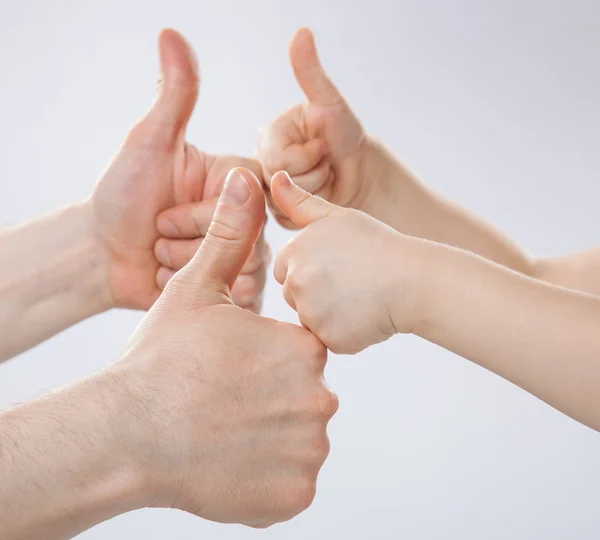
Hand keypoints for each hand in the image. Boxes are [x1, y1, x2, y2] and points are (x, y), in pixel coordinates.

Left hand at [91, 29, 267, 310]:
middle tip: (158, 234)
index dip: (202, 213)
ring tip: (161, 258)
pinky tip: (169, 282)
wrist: (103, 255)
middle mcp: (246, 217)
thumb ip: (175, 96)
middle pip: (244, 241)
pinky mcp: (234, 288)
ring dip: (184, 269)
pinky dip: (190, 292)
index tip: (165, 209)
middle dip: (186, 243)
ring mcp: (241, 254)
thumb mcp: (149, 144)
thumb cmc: (122, 196)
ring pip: (237, 271)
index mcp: (235, 181)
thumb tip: (172, 33)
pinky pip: (230, 298)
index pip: (249, 199)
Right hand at [112, 168, 337, 526]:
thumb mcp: (195, 291)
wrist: (126, 434)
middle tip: (223, 399)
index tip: (234, 368)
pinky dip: (267, 476)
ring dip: (269, 437)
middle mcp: (317, 398)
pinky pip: (290, 482)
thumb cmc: (160, 359)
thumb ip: (230, 238)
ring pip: (300, 439)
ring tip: (224, 429)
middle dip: (271, 398)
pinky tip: (230, 461)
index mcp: (302, 348)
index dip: (267, 358)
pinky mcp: (292, 497)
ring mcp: (307, 452)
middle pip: (304, 396)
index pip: (303, 351)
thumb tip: (245, 180)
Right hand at [257, 28, 383, 228]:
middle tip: (325, 163)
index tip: (323, 148)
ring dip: (314, 191)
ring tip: (324, 177)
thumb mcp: (331, 104)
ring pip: (284, 201)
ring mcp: (270, 187)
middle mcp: (264, 160)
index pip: (276, 156)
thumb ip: (311, 74)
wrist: (361, 175)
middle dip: (311, 174)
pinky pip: (289, 216)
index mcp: (270, 135)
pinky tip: (320, 195)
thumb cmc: (347, 138)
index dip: (306, 156)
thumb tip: (301, 32)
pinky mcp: (278, 211)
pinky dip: (311, 207)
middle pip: (278, 180)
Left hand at [271, 171, 422, 353]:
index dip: (311, 269)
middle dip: (316, 293)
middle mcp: (296, 282)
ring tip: (360, 298)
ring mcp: (311, 313)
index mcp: (294, 252)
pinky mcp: (329, 338)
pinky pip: (328, 338)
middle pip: (294, 295)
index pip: (285, 269)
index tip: (338, 265)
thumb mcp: (337, 217)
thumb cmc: (376, 244)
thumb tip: (273, 177)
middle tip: (352, 283)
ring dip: (329, 315)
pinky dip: (344, 333)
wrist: (412, 279)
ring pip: (310, 319)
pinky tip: (365, 315)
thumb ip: (300, 203)